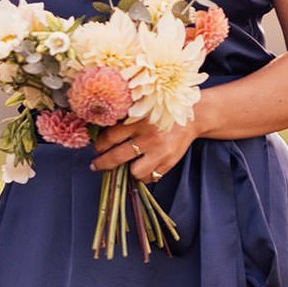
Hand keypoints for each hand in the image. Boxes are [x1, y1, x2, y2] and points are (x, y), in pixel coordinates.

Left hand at [91, 100, 206, 184]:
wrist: (192, 116)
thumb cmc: (162, 111)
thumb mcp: (142, 108)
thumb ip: (125, 119)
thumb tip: (101, 131)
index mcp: (139, 121)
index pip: (111, 137)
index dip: (100, 145)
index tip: (97, 148)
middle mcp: (149, 138)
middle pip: (117, 157)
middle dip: (102, 163)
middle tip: (95, 165)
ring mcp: (160, 153)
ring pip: (135, 172)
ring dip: (127, 171)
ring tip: (124, 166)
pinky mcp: (169, 163)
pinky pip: (151, 177)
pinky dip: (143, 175)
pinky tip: (140, 168)